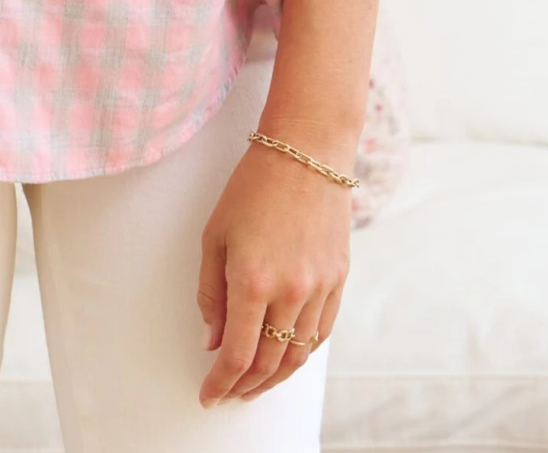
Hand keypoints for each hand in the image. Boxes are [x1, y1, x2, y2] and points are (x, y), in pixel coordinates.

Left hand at [196, 135, 350, 406]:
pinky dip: (303, 351)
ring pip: (298, 353)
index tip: (209, 396)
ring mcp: (319, 287)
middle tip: (230, 393)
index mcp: (252, 280)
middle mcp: (290, 291)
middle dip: (246, 386)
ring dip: (275, 376)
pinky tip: (288, 356)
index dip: (221, 383)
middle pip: (269, 361)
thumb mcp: (215, 235)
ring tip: (256, 383)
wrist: (305, 151)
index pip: (237, 354)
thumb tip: (212, 341)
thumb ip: (210, 293)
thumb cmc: (252, 186)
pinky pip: (321, 332)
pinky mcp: (339, 278)